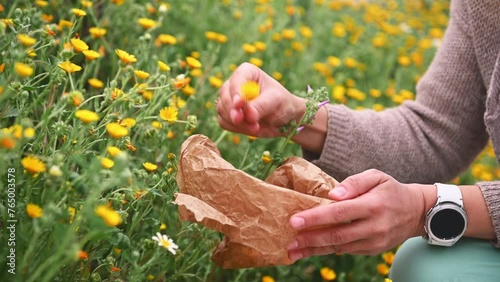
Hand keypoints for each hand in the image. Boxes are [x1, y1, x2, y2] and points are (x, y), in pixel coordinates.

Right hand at [217, 63, 305, 136]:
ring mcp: (229, 99)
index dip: (236, 90)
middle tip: (245, 121)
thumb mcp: (276, 101)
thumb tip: (248, 114)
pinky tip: (250, 129)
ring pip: (222, 110)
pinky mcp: (228, 114)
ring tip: (256, 127)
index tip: (239, 104)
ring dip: (237, 122)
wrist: (284, 119)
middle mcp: (235, 83)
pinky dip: (235, 128)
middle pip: (225, 95)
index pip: (237, 78)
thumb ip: (262, 106)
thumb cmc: (282, 103)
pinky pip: (223, 122)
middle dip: (233, 110)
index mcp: (248, 72)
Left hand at [286, 169, 428, 259]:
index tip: (294, 220)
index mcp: (373, 205)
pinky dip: (327, 250)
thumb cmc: (390, 190)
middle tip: (289, 241)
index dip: (315, 218)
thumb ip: (354, 182)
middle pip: (336, 235)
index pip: (339, 213)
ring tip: (293, 250)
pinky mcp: (373, 250)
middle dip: (310, 239)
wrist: (417, 212)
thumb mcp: (376, 176)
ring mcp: (374, 241)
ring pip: (339, 247)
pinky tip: (310, 249)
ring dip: (314, 249)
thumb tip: (333, 195)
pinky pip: (346, 250)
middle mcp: (374, 226)